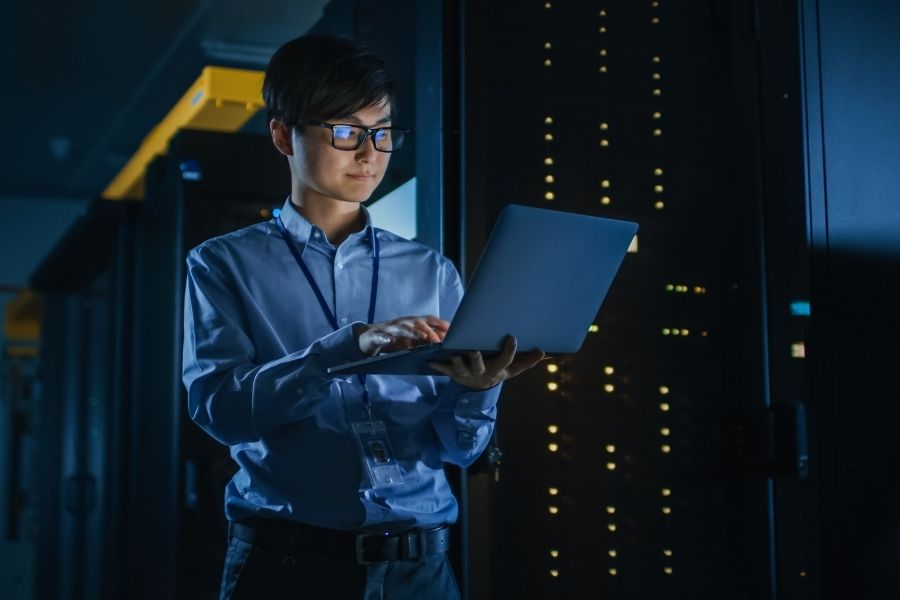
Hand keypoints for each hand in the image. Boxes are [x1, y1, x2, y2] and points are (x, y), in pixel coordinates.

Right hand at [355, 315, 448, 355]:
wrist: (368, 339)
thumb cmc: (394, 340)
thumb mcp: (412, 341)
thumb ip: (426, 341)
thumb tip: (444, 345)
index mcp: (413, 323)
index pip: (430, 321)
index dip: (442, 325)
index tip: (455, 332)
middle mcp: (403, 323)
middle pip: (419, 323)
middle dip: (430, 331)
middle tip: (439, 341)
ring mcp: (390, 328)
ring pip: (402, 327)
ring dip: (412, 332)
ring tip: (422, 337)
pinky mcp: (376, 335)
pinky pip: (381, 336)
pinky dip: (385, 337)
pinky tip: (390, 340)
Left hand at [428, 336, 544, 389]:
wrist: (478, 390)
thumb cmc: (496, 372)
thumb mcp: (511, 370)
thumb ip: (526, 362)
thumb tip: (545, 352)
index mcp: (497, 370)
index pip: (506, 361)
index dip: (509, 351)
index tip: (512, 338)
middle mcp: (482, 372)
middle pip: (480, 365)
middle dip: (477, 358)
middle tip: (474, 350)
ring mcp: (467, 374)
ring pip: (461, 368)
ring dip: (456, 362)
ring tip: (452, 353)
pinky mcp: (454, 374)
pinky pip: (444, 369)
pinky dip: (437, 365)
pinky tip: (429, 360)